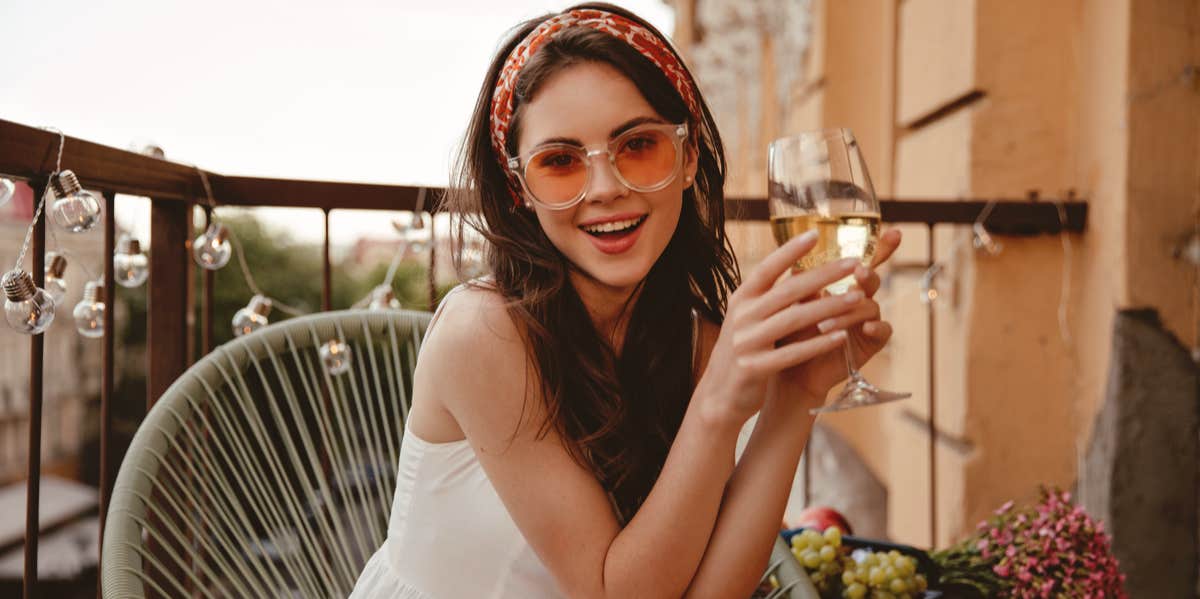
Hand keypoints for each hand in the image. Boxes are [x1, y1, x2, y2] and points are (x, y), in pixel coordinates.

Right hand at [695, 231, 865, 426]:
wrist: (718, 396)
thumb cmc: (741, 351)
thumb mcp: (746, 319)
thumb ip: (767, 298)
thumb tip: (798, 271)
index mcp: (740, 299)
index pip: (767, 268)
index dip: (789, 250)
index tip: (815, 234)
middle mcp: (742, 316)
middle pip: (788, 290)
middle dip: (825, 274)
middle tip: (854, 263)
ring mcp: (747, 342)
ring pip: (795, 319)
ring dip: (830, 306)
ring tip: (858, 298)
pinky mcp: (756, 367)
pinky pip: (794, 353)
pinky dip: (819, 344)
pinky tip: (841, 336)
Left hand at [773, 228, 902, 400]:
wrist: (789, 370)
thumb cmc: (788, 333)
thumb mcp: (788, 304)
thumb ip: (798, 282)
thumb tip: (793, 255)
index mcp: (840, 284)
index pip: (862, 261)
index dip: (881, 246)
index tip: (896, 232)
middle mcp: (857, 299)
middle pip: (872, 279)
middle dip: (867, 274)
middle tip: (858, 272)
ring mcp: (866, 320)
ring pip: (870, 305)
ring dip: (850, 310)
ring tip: (825, 322)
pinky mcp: (869, 343)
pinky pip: (883, 331)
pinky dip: (876, 327)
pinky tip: (865, 328)